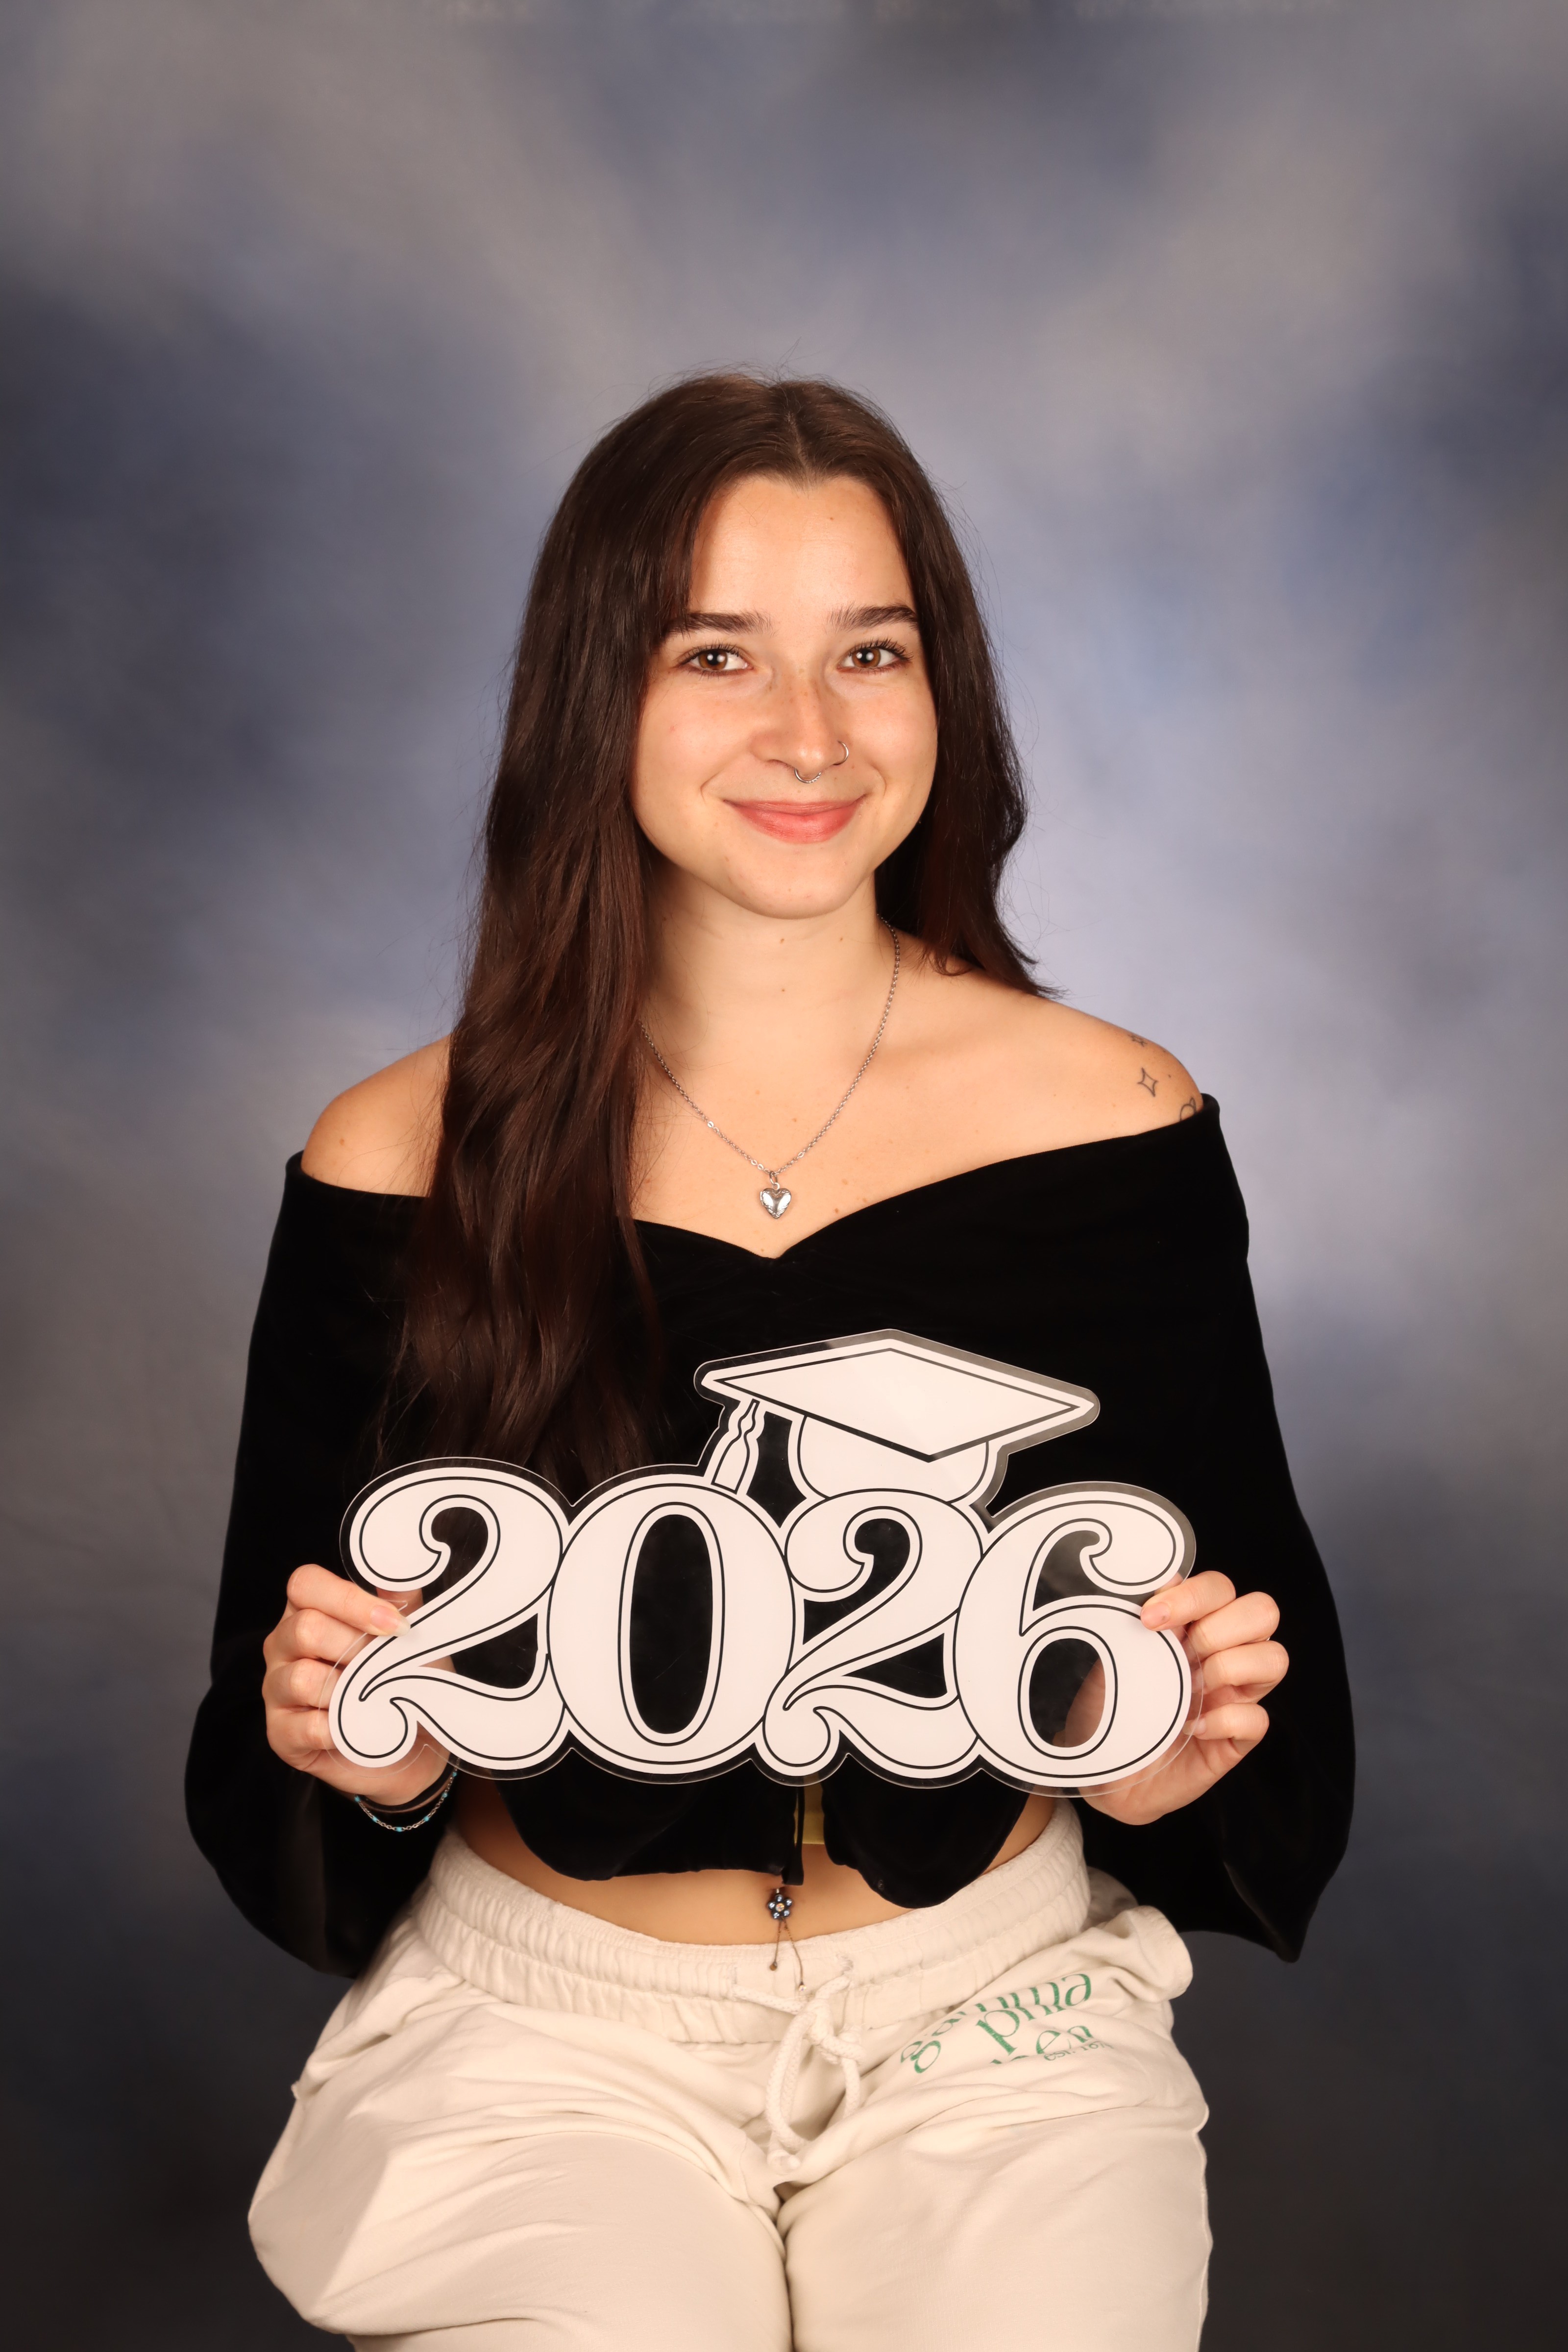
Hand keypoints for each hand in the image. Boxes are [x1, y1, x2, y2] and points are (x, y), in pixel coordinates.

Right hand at [261, 1562, 449, 1803]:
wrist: (412, 1744)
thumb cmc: (404, 1680)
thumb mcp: (410, 1636)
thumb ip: (401, 1599)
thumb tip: (404, 1564)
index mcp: (308, 1610)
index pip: (305, 1584)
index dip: (349, 1600)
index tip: (395, 1624)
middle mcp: (283, 1645)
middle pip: (304, 1629)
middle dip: (355, 1648)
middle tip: (385, 1667)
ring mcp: (276, 1689)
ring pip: (301, 1677)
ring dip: (348, 1690)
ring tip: (372, 1698)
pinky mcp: (280, 1734)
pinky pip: (305, 1726)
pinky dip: (340, 1728)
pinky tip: (358, 1728)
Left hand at [1082, 1572, 1286, 1826]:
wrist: (1101, 1769)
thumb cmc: (1109, 1706)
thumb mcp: (1114, 1655)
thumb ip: (1140, 1617)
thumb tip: (1167, 1577)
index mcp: (1195, 1625)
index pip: (1221, 1588)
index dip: (1192, 1596)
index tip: (1149, 1618)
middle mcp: (1224, 1653)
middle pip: (1264, 1611)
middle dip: (1220, 1628)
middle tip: (1181, 1655)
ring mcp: (1236, 1695)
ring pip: (1275, 1658)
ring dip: (1229, 1668)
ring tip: (1191, 1689)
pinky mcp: (1238, 1739)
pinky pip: (1259, 1719)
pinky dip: (1224, 1720)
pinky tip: (1190, 1727)